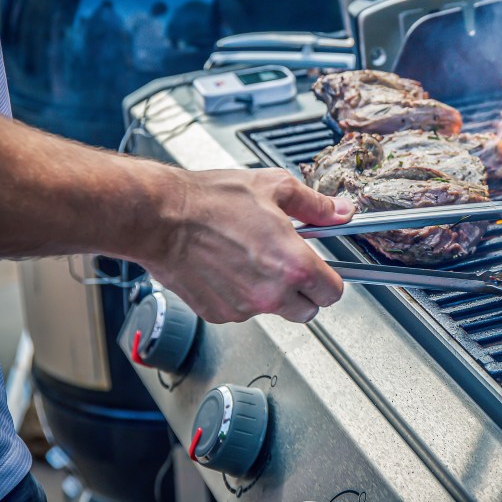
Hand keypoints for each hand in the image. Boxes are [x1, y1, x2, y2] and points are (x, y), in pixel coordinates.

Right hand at [140, 168, 354, 323]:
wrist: (160, 216)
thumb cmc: (211, 201)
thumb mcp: (275, 188)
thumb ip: (314, 205)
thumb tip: (339, 211)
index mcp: (293, 265)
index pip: (333, 292)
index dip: (330, 279)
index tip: (324, 270)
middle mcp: (271, 294)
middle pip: (308, 311)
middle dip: (305, 291)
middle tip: (290, 266)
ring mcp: (243, 308)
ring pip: (274, 311)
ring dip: (272, 293)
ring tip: (254, 259)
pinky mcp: (217, 314)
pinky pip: (242, 311)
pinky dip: (241, 295)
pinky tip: (230, 268)